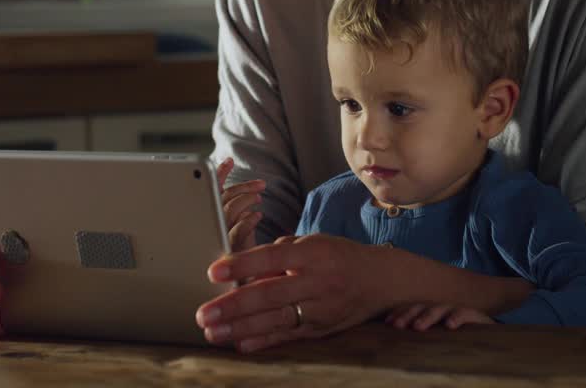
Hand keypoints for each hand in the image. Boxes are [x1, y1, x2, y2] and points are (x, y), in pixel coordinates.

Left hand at [196, 233, 386, 352]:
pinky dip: (263, 340)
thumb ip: (280, 253)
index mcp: (314, 253)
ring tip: (213, 332)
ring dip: (241, 327)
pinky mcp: (323, 328)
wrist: (381, 279)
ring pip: (276, 319)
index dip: (242, 265)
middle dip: (233, 305)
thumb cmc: (339, 256)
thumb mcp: (313, 243)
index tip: (213, 272)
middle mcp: (318, 281)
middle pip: (270, 294)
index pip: (272, 257)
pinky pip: (289, 335)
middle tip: (204, 314)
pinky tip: (240, 343)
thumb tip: (247, 269)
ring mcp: (321, 308)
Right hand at [216, 157, 265, 252]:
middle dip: (241, 187)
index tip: (228, 161)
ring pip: (228, 211)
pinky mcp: (227, 252)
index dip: (218, 175)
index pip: (210, 192)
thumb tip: (243, 185)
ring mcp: (216, 240)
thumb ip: (236, 207)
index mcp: (207, 221)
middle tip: (260, 185)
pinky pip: (238, 230)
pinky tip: (257, 216)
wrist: (236, 291)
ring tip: (259, 199)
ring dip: (246, 200)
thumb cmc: (237, 259)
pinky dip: (249, 219)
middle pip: (221, 199)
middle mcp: (208, 229)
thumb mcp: (237, 230)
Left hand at [385, 303, 493, 330]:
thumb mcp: (438, 339)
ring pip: (439, 309)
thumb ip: (423, 338)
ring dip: (427, 317)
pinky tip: (449, 326)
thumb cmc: (459, 340)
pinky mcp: (475, 316)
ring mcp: (457, 310)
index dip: (400, 314)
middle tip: (397, 326)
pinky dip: (456, 317)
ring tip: (417, 328)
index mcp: (431, 313)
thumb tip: (399, 344)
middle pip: (422, 307)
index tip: (388, 323)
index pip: (412, 309)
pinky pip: (464, 313)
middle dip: (408, 315)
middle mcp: (442, 309)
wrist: (491, 338)